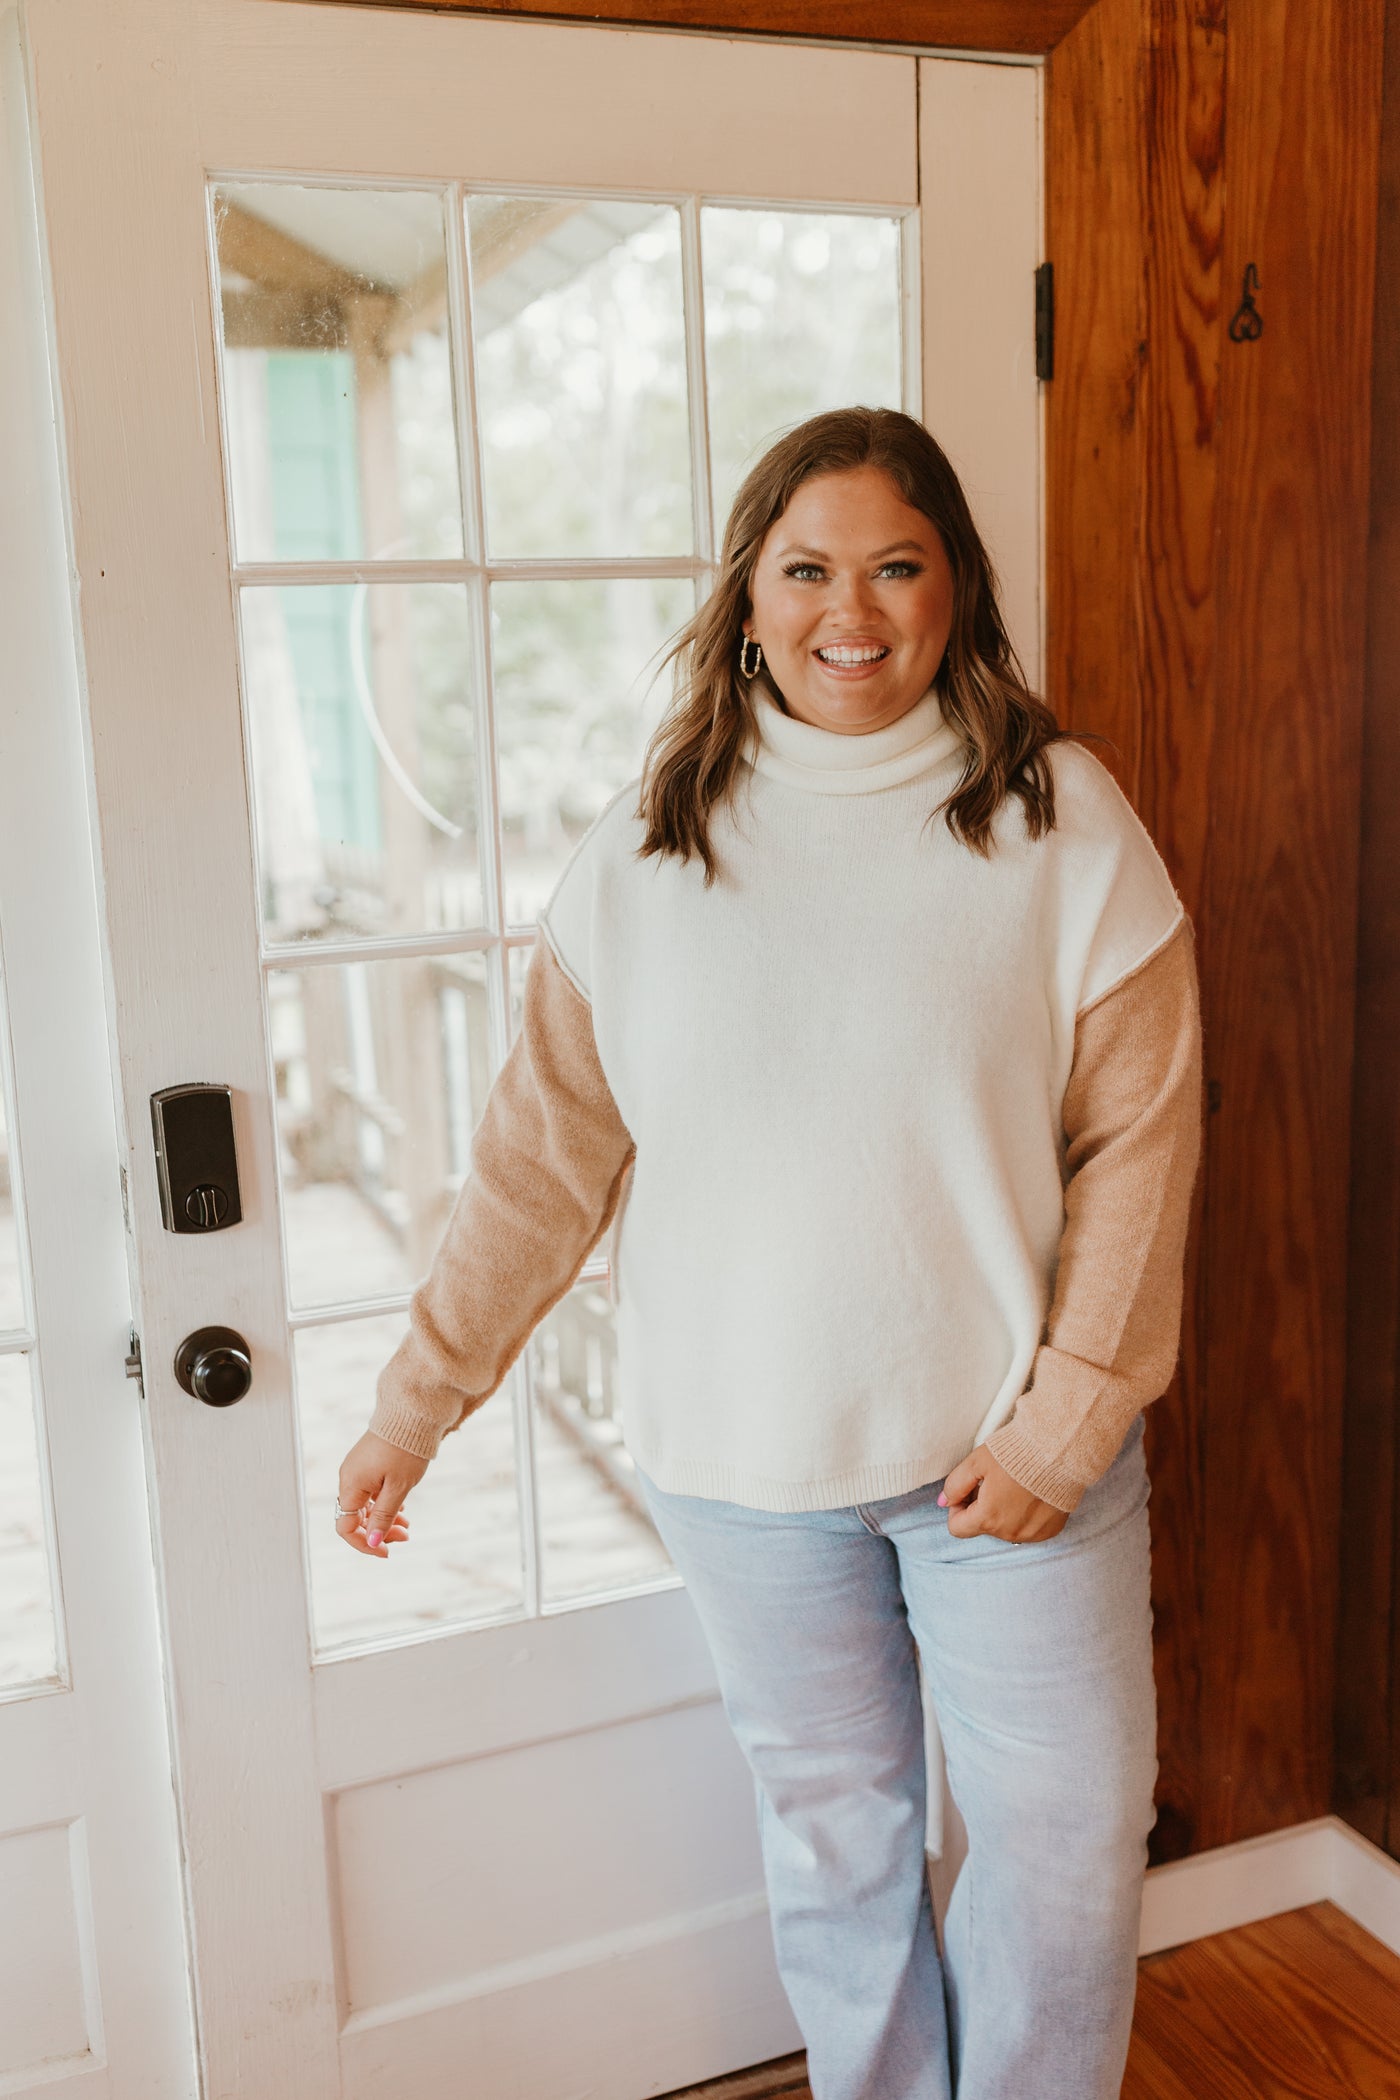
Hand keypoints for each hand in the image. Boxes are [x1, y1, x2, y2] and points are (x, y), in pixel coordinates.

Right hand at [335, 1431, 428, 1557]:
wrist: (412, 1414)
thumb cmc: (405, 1449)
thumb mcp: (398, 1488)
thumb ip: (383, 1517)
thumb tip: (372, 1543)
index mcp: (351, 1485)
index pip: (345, 1527)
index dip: (363, 1544)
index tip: (385, 1552)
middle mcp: (349, 1478)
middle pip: (355, 1517)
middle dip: (378, 1532)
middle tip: (404, 1536)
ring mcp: (358, 1470)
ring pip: (365, 1506)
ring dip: (384, 1519)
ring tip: (407, 1525)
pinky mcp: (368, 1464)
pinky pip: (371, 1492)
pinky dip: (385, 1503)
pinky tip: (402, 1507)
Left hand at [938, 1444, 1069, 1542]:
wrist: (1060, 1452)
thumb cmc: (1018, 1454)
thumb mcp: (977, 1462)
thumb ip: (956, 1484)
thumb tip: (943, 1502)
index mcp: (988, 1518)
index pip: (958, 1528)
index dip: (957, 1508)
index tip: (967, 1491)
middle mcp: (1010, 1533)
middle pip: (983, 1526)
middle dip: (981, 1506)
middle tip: (992, 1480)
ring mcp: (1032, 1534)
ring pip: (1005, 1528)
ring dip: (1003, 1512)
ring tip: (1013, 1485)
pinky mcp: (1051, 1530)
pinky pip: (1028, 1528)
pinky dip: (1025, 1514)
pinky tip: (1031, 1493)